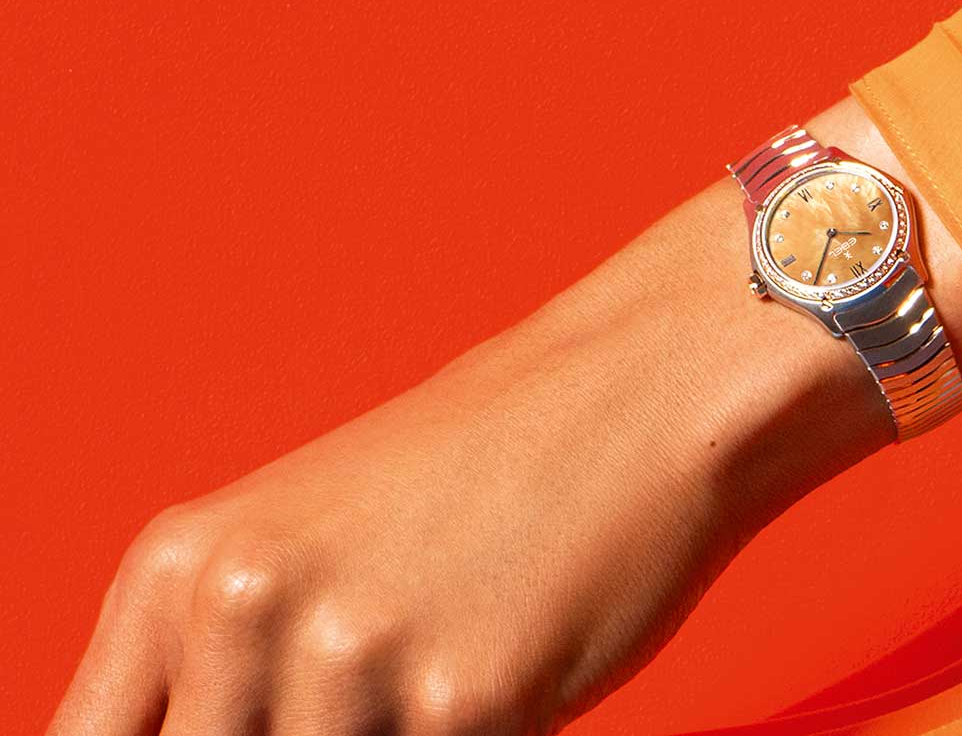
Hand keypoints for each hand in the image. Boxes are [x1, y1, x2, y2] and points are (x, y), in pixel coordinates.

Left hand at [49, 97, 961, 733]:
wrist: (644, 390)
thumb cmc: (502, 462)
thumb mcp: (319, 551)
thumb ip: (238, 670)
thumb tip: (223, 735)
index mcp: (186, 568)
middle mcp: (244, 607)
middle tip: (377, 712)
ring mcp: (349, 654)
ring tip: (444, 684)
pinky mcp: (464, 700)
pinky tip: (510, 680)